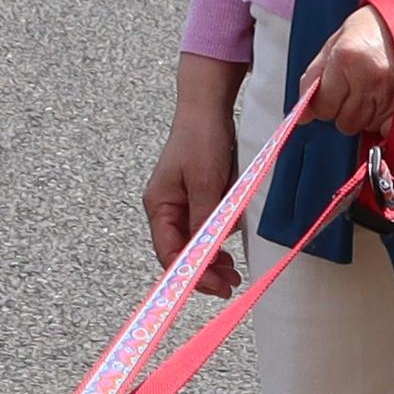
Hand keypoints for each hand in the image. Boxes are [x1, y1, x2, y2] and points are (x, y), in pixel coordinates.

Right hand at [142, 54, 251, 288]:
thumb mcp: (206, 181)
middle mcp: (167, 208)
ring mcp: (182, 203)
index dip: (191, 275)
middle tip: (230, 283)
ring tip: (233, 272)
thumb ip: (204, 219)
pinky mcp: (198, 196)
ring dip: (212, 258)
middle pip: (181, 251)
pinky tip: (230, 246)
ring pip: (194, 242)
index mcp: (160, 206)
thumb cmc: (201, 138)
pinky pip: (205, 227)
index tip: (215, 287)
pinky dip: (217, 240)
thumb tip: (206, 253)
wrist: (207, 106)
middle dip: (203, 271)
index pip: (169, 253)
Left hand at [291, 0, 393, 140]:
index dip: (327, 102)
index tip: (335, 92)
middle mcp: (370, 78)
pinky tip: (393, 97)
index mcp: (346, 59)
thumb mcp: (340, 38)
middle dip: (346, 110)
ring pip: (367, 127)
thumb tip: (301, 114)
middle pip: (345, 123)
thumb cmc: (384, 22)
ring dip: (368, 114)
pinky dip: (388, 119)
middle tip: (358, 88)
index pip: (323, 107)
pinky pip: (391, 127)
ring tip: (379, 87)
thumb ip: (316, 74)